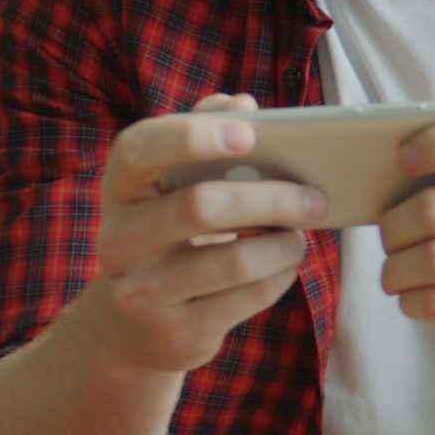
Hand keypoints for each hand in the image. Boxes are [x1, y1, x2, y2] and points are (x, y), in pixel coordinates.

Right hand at [81, 92, 325, 374]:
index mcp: (118, 190)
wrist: (129, 329)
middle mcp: (119, 241)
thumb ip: (201, 136)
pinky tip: (286, 264)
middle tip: (316, 198)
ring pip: (234, 261)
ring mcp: (143, 292)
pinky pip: (247, 297)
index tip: (249, 133)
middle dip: (272, 198)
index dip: (192, 136)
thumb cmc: (165, 235)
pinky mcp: (177, 333)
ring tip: (302, 233)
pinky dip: (280, 276)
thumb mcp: (169, 188)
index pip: (138, 148)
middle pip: (201, 207)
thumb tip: (242, 101)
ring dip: (284, 244)